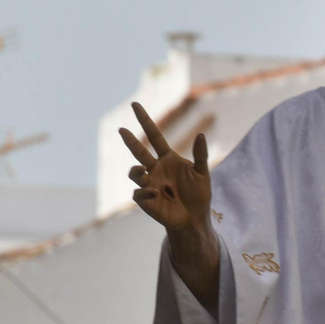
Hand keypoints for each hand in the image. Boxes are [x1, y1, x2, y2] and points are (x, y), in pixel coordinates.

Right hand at [120, 102, 211, 233]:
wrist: (194, 218)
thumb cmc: (199, 195)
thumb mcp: (202, 173)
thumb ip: (201, 154)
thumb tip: (201, 134)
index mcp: (168, 158)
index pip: (154, 135)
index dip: (145, 120)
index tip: (134, 105)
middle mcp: (155, 168)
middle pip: (139, 151)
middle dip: (130, 140)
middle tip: (121, 130)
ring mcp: (148, 183)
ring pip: (134, 172)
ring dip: (137, 171)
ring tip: (144, 173)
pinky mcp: (145, 199)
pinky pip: (138, 192)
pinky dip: (145, 192)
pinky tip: (156, 193)